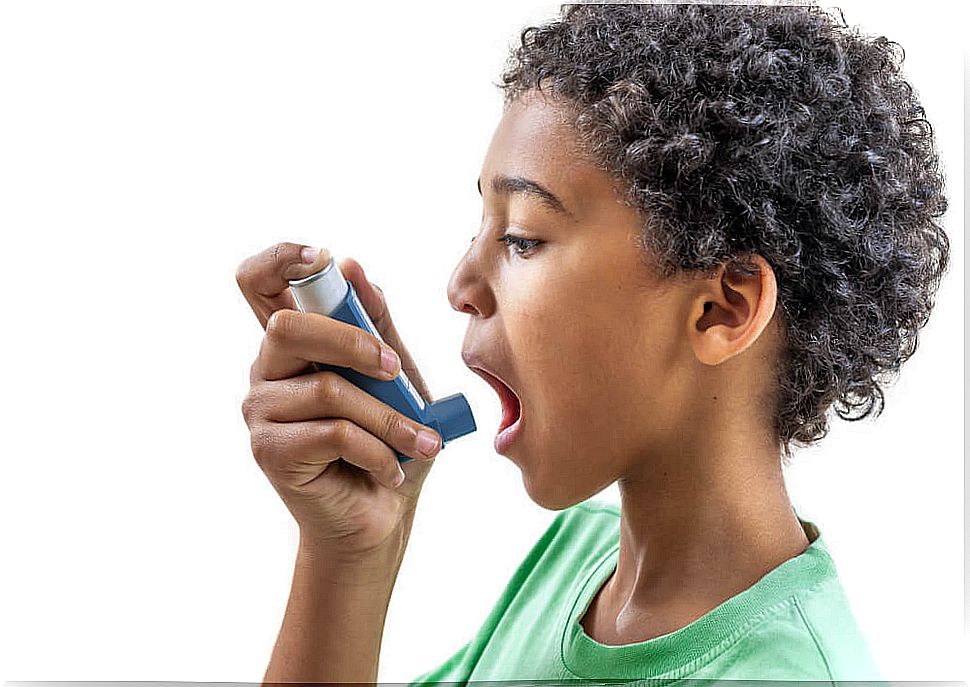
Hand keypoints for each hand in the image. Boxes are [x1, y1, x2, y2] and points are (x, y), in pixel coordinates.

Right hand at [236, 242, 438, 557]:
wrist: (382, 516)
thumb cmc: (388, 440)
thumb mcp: (396, 377)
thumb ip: (376, 325)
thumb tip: (352, 267)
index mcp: (295, 343)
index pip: (259, 282)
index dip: (280, 258)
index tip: (323, 257)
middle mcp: (268, 370)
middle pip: (287, 326)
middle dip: (352, 342)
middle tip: (394, 370)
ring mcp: (262, 410)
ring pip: (327, 390)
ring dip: (388, 419)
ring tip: (420, 442)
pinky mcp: (269, 450)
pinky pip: (332, 433)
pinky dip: (377, 450)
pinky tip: (391, 470)